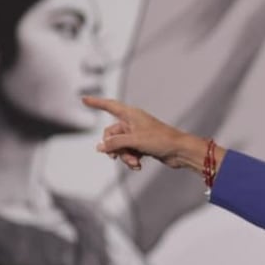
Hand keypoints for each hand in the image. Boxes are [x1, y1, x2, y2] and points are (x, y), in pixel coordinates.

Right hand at [84, 96, 199, 170]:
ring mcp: (138, 135)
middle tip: (117, 156)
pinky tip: (138, 166)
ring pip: (120, 146)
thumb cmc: (161, 140)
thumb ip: (115, 143)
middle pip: (111, 134)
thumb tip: (100, 148)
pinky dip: (131, 159)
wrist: (180, 151)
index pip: (109, 106)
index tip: (83, 99)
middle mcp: (133, 123)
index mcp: (131, 114)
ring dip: (124, 156)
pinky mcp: (143, 145)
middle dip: (113, 147)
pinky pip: (129, 152)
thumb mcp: (134, 141)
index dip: (96, 103)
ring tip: (134, 162)